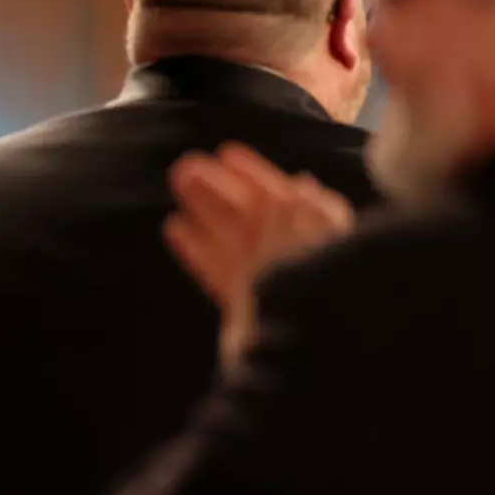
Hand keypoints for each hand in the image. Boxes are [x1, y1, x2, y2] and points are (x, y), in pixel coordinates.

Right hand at [164, 143, 352, 366]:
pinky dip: (196, 251)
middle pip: (252, 216)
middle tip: (185, 165)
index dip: (255, 174)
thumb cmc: (320, 276)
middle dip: (219, 188)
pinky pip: (218, 274)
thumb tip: (299, 184)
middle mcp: (290, 252)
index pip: (281, 196)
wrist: (316, 342)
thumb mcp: (315, 227)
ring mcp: (265, 280)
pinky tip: (174, 228)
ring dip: (204, 209)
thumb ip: (304, 206)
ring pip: (231, 238)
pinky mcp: (244, 307)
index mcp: (317, 231)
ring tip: (177, 181)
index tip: (226, 152)